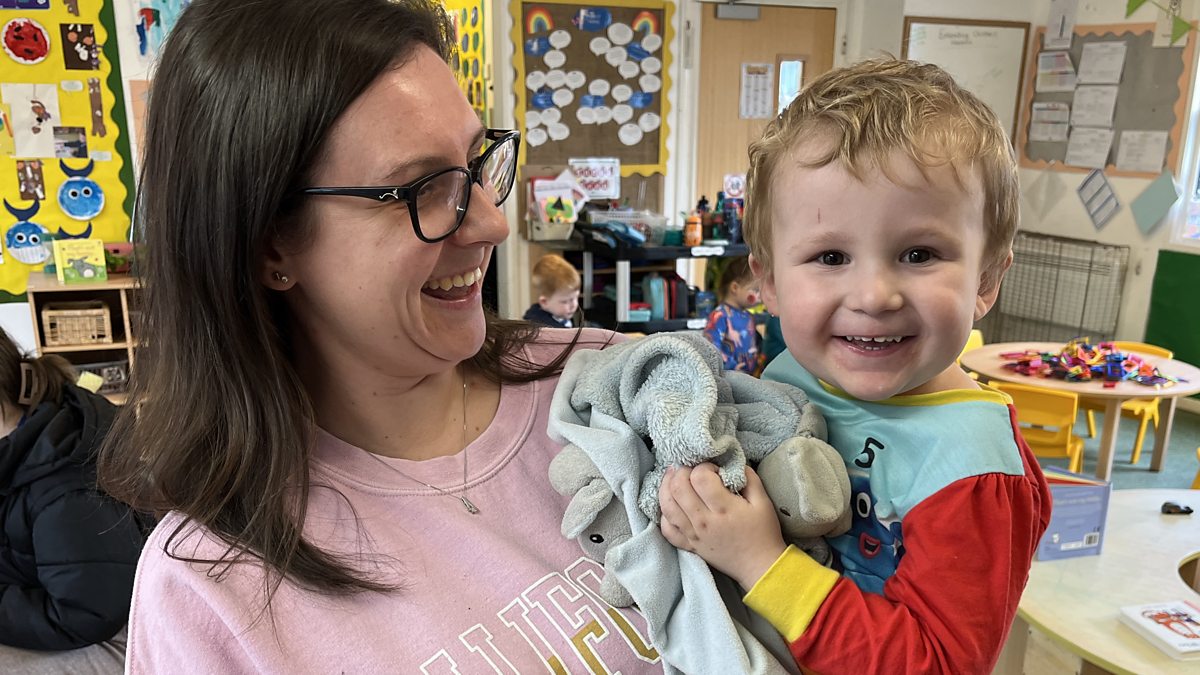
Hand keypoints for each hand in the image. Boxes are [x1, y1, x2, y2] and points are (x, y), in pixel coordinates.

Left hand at [659, 463, 786, 589]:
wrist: (759, 566)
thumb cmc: (763, 532)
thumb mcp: (763, 501)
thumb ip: (749, 478)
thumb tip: (731, 463)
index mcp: (723, 508)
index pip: (699, 477)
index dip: (704, 467)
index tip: (713, 470)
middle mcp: (703, 521)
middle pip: (678, 487)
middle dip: (681, 471)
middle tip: (690, 469)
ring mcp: (693, 534)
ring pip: (667, 505)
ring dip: (666, 486)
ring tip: (673, 477)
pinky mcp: (688, 545)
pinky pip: (666, 529)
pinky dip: (664, 514)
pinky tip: (670, 504)